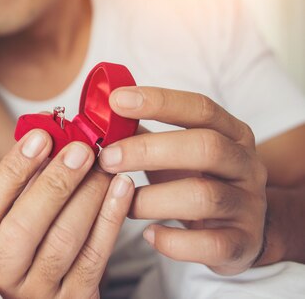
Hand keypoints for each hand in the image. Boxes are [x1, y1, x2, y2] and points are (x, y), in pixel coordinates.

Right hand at [0, 130, 133, 297]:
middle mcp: (2, 273)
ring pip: (64, 240)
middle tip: (80, 149)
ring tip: (104, 165)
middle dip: (55, 182)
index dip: (13, 169)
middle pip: (24, 226)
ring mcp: (38, 291)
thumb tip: (48, 130)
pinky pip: (96, 257)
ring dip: (88, 196)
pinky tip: (121, 189)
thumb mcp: (7, 222)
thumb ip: (22, 183)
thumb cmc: (22, 250)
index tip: (40, 136)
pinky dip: (111, 218)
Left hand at [100, 86, 267, 275]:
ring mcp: (248, 206)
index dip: (159, 102)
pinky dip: (174, 242)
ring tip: (123, 202)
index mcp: (232, 133)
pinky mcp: (243, 244)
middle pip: (206, 148)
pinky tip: (149, 234)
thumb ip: (145, 134)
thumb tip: (99, 118)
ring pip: (204, 197)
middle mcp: (247, 165)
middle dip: (149, 151)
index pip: (200, 108)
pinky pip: (211, 245)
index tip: (116, 101)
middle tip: (107, 159)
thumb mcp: (177, 152)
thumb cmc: (196, 180)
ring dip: (152, 199)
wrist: (241, 230)